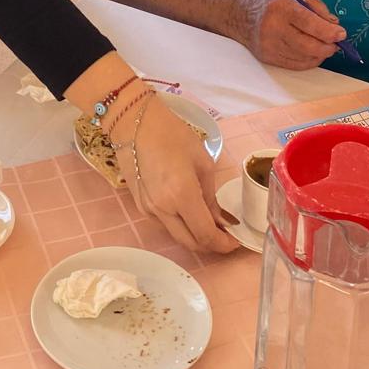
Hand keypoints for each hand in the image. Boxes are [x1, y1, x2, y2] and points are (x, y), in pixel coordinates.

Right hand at [115, 95, 239, 254]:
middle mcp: (162, 209)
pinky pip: (164, 224)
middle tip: (225, 237)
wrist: (133, 122)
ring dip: (195, 236)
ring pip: (177, 236)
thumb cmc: (172, 134)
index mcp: (181, 196)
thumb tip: (220, 221)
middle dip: (211, 245)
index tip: (235, 241)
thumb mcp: (202, 162)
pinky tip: (188, 213)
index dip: (223, 244)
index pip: (205, 235)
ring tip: (209, 223)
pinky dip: (180, 225)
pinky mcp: (140, 206)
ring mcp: (148, 210)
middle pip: (190, 243)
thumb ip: (211, 197)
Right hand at [233, 0, 345, 69]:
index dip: (329, 32)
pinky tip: (313, 54)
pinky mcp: (267, 57)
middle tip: (336, 44)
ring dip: (320, 54)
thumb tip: (334, 25)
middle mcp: (272, 27)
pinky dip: (309, 61)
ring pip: (304, 57)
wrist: (237, 15)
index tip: (341, 34)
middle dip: (328, 47)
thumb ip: (315, 6)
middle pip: (308, 45)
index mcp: (280, 6)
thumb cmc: (269, 1)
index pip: (310, 23)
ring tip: (325, 47)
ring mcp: (268, 45)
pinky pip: (295, 65)